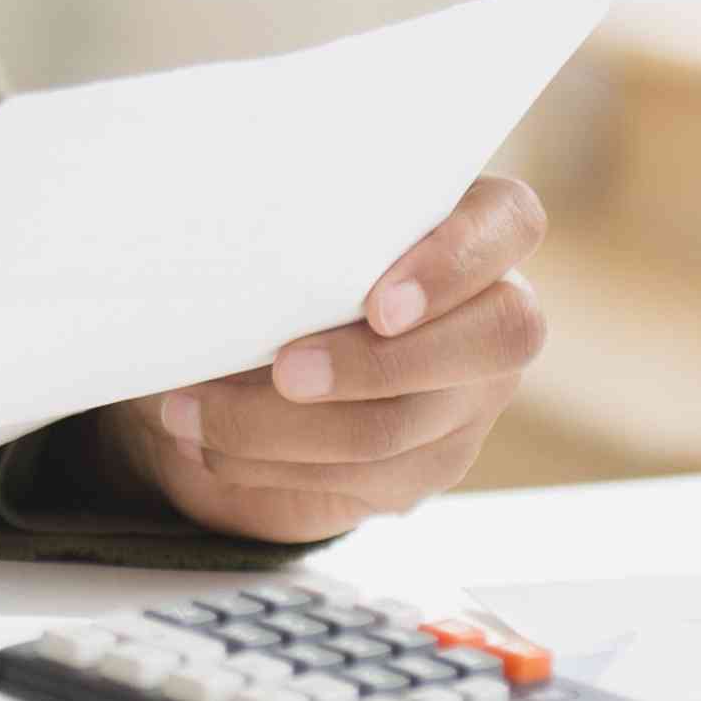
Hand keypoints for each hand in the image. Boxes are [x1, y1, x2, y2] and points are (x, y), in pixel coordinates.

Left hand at [107, 176, 548, 546]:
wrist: (244, 356)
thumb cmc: (269, 259)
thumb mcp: (277, 231)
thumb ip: (288, 228)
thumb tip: (226, 245)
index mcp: (470, 225)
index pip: (510, 222)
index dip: (454, 262)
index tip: (377, 303)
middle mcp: (490, 312)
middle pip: (493, 340)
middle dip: (376, 364)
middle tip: (285, 370)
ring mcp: (469, 397)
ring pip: (398, 426)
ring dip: (277, 425)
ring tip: (189, 411)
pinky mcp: (428, 461)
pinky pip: (359, 478)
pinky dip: (267, 461)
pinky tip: (210, 445)